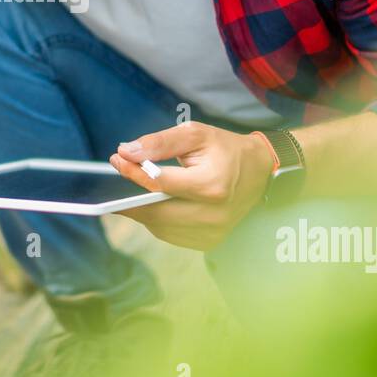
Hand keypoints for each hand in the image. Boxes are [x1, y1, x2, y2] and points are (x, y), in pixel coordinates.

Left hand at [110, 121, 274, 250]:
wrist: (258, 171)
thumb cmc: (224, 149)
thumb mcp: (195, 134)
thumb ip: (159, 143)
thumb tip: (127, 152)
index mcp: (211, 185)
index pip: (160, 183)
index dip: (134, 172)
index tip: (118, 158)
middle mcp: (213, 214)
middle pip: (156, 211)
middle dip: (131, 196)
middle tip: (119, 177)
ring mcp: (212, 232)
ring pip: (160, 227)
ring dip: (143, 210)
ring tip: (133, 191)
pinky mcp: (210, 241)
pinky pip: (171, 235)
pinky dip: (158, 220)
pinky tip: (155, 204)